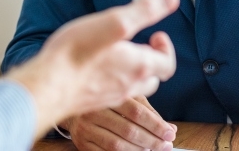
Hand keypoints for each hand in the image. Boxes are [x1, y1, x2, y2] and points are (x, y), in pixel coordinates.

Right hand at [7, 0, 178, 138]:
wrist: (48, 86)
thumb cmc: (76, 55)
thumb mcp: (114, 23)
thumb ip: (144, 11)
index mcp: (139, 66)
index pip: (168, 63)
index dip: (166, 48)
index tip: (156, 34)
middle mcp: (129, 85)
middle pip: (153, 77)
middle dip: (150, 59)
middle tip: (139, 44)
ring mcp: (111, 95)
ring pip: (132, 85)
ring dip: (132, 71)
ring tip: (118, 55)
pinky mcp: (94, 100)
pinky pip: (112, 91)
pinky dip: (113, 79)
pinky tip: (97, 68)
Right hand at [62, 95, 176, 150]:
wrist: (68, 100)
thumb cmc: (104, 99)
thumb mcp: (125, 96)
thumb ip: (147, 110)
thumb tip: (169, 128)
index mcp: (107, 93)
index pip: (136, 111)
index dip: (156, 124)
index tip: (170, 133)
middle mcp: (94, 109)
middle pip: (128, 130)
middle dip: (152, 140)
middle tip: (166, 145)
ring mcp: (86, 127)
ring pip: (117, 145)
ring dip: (140, 150)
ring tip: (153, 149)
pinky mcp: (81, 142)